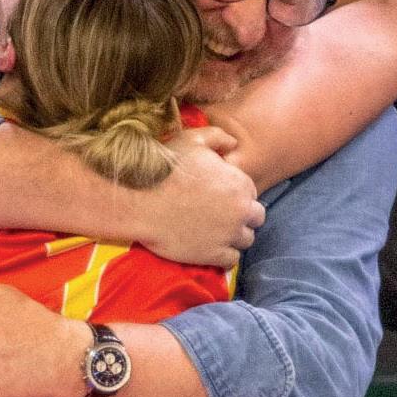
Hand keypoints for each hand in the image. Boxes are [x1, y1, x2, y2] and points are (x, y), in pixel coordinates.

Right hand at [138, 128, 263, 267]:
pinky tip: (210, 246)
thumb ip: (218, 137)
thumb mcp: (192, 140)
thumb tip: (233, 143)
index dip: (237, 194)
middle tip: (221, 215)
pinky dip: (224, 254)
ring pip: (246, 240)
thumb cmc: (165, 168)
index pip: (251, 193)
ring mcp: (228, 234)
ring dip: (235, 236)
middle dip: (242, 216)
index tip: (221, 196)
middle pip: (256, 218)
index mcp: (239, 183)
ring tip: (215, 231)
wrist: (141, 202)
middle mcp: (240, 210)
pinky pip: (232, 259)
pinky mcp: (214, 255)